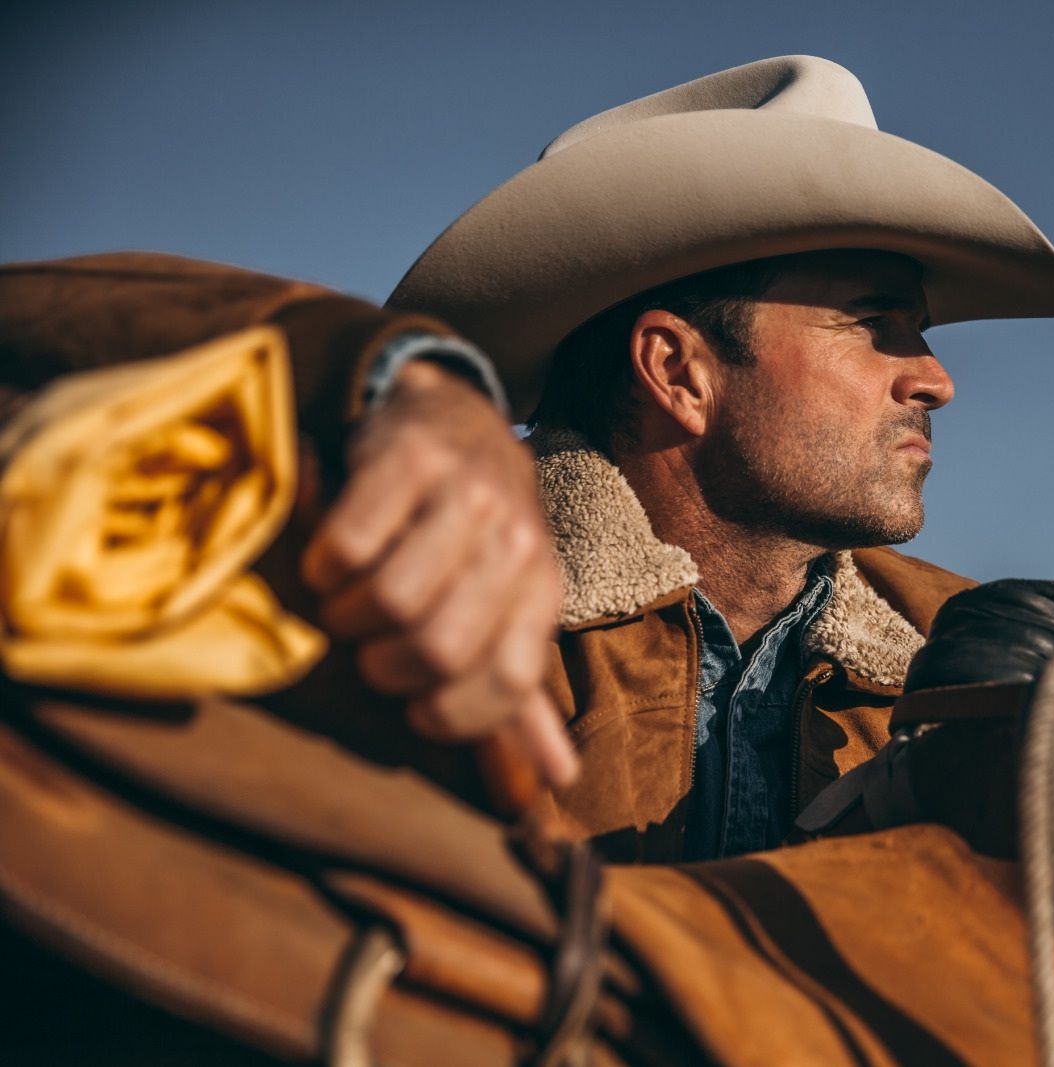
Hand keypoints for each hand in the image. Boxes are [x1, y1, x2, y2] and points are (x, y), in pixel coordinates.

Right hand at [301, 359, 577, 788]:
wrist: (454, 422)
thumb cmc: (475, 538)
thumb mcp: (507, 610)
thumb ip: (519, 697)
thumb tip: (559, 778)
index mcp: (545, 591)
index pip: (506, 685)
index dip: (447, 712)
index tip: (416, 704)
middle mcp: (519, 541)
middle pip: (436, 649)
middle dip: (384, 666)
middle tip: (372, 645)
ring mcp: (468, 494)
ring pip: (389, 599)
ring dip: (348, 616)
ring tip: (351, 601)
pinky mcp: (410, 457)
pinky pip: (347, 545)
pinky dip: (325, 566)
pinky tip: (335, 559)